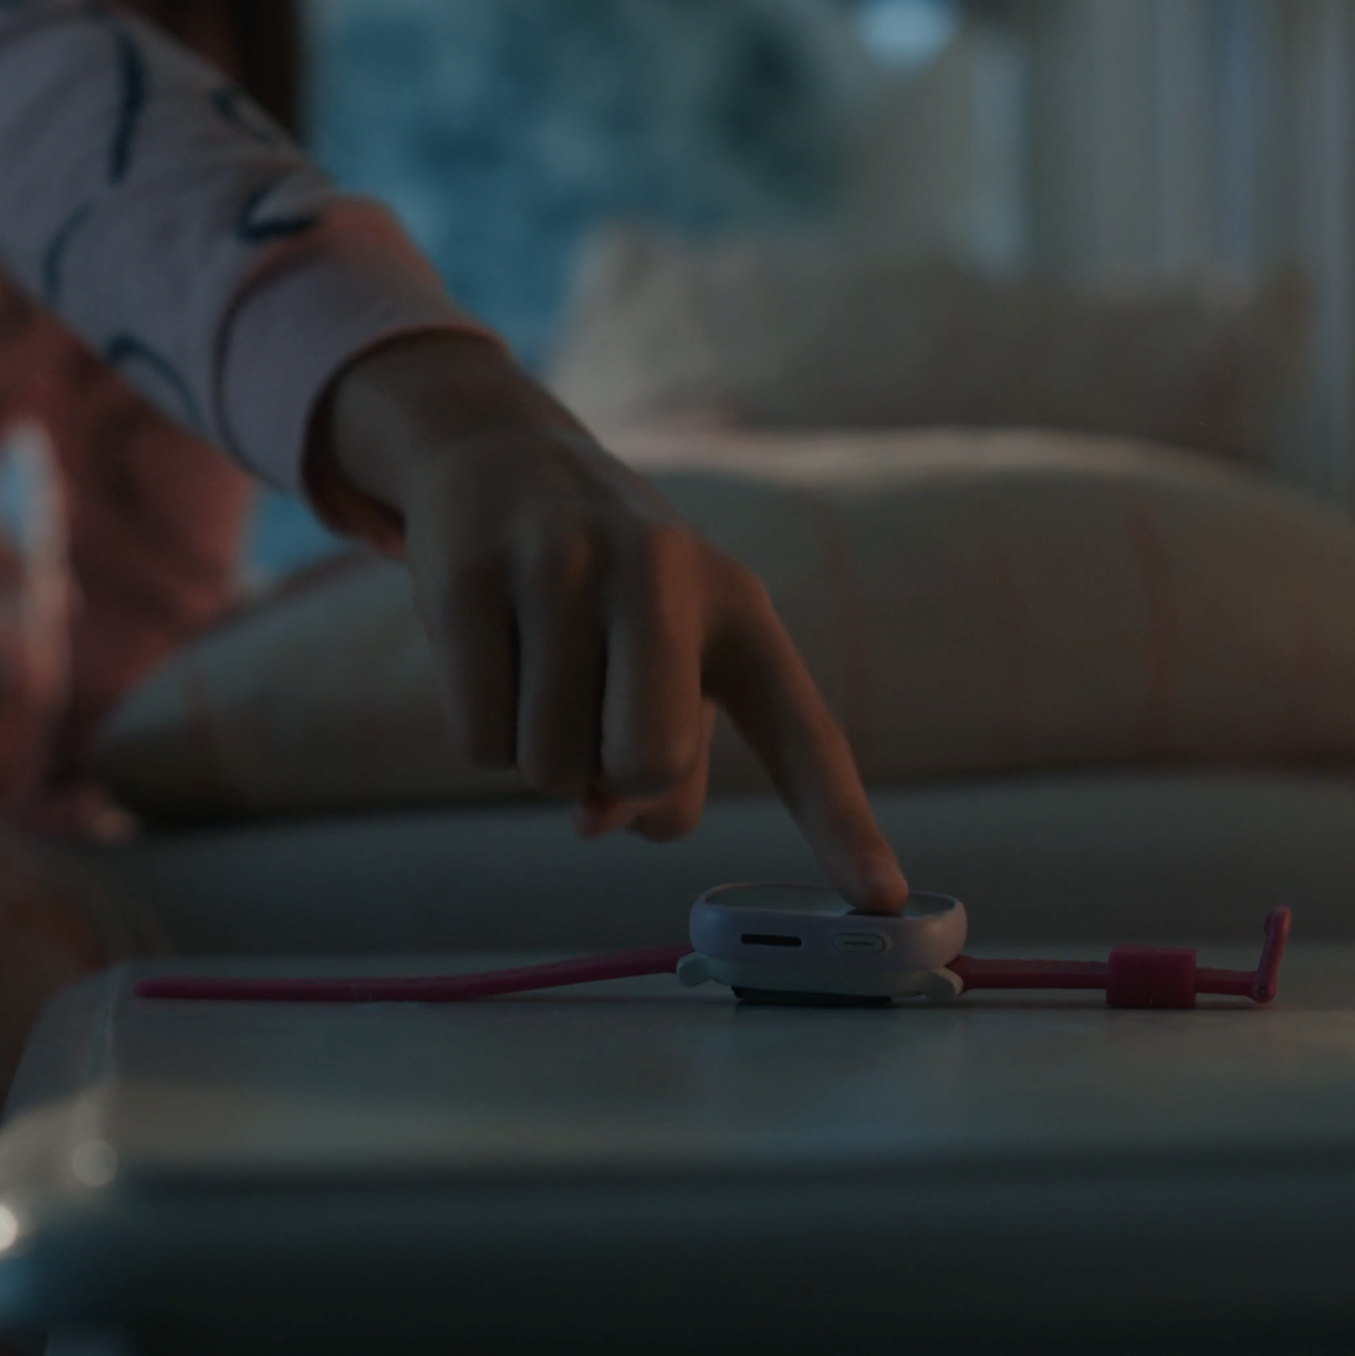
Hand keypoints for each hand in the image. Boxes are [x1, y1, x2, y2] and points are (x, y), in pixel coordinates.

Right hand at [309, 333, 909, 914]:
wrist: (497, 456)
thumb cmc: (601, 590)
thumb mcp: (663, 655)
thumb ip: (664, 763)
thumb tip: (599, 822)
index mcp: (737, 606)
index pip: (802, 729)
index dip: (842, 821)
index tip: (885, 900)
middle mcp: (661, 573)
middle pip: (649, 768)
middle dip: (612, 781)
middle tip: (592, 720)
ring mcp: (560, 566)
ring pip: (550, 770)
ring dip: (537, 759)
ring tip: (538, 669)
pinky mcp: (469, 574)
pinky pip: (480, 741)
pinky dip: (481, 732)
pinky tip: (487, 655)